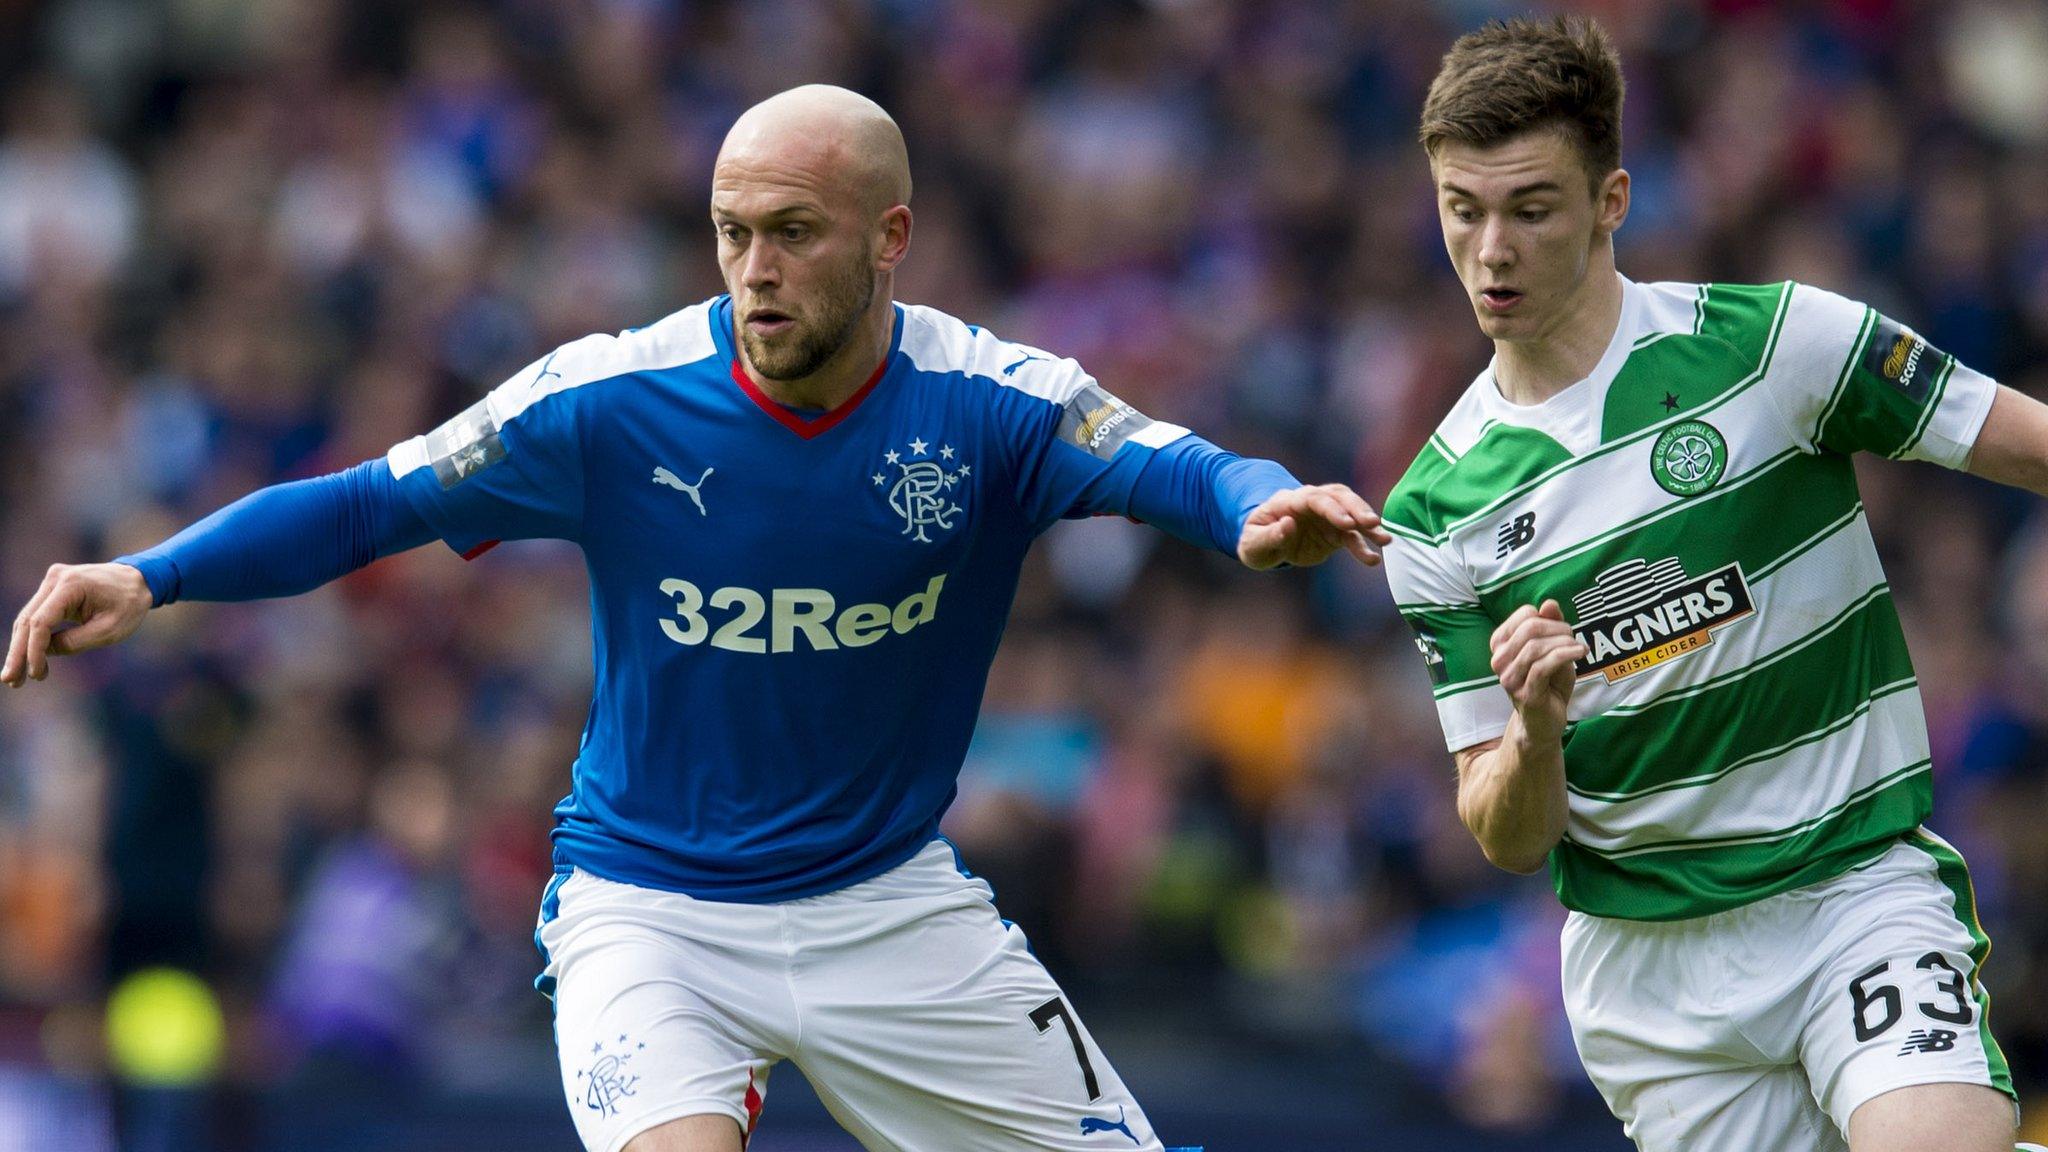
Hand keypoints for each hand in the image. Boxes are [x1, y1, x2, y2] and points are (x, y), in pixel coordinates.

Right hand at [3, 563, 153, 686]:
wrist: (139, 580)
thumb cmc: (129, 605)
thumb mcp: (109, 630)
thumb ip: (75, 642)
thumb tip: (44, 653)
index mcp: (71, 585)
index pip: (41, 622)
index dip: (34, 651)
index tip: (36, 675)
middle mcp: (56, 579)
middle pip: (27, 620)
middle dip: (18, 653)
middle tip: (10, 680)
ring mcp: (52, 581)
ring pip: (28, 619)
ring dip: (21, 648)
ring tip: (14, 678)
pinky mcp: (53, 588)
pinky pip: (37, 615)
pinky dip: (32, 638)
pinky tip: (26, 660)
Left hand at [1236, 484, 1394, 569]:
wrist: (1264, 543)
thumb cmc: (1255, 541)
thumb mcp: (1252, 544)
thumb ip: (1268, 536)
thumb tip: (1287, 524)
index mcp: (1290, 501)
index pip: (1314, 498)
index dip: (1332, 509)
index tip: (1347, 524)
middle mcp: (1312, 503)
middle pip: (1339, 498)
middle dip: (1357, 509)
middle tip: (1372, 523)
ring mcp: (1326, 516)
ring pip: (1352, 513)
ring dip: (1368, 525)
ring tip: (1385, 539)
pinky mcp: (1334, 533)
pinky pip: (1352, 537)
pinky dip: (1363, 547)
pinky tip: (1373, 560)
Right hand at [1489, 600, 1585, 740]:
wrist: (1545, 722)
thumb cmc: (1548, 684)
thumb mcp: (1552, 650)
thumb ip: (1550, 626)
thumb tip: (1549, 603)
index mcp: (1501, 646)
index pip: (1523, 616)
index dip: (1547, 617)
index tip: (1563, 629)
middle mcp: (1499, 661)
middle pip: (1530, 628)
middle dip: (1558, 628)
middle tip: (1574, 637)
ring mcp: (1510, 679)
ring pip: (1536, 647)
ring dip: (1564, 642)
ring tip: (1579, 647)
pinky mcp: (1525, 693)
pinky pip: (1543, 666)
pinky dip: (1565, 654)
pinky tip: (1580, 653)